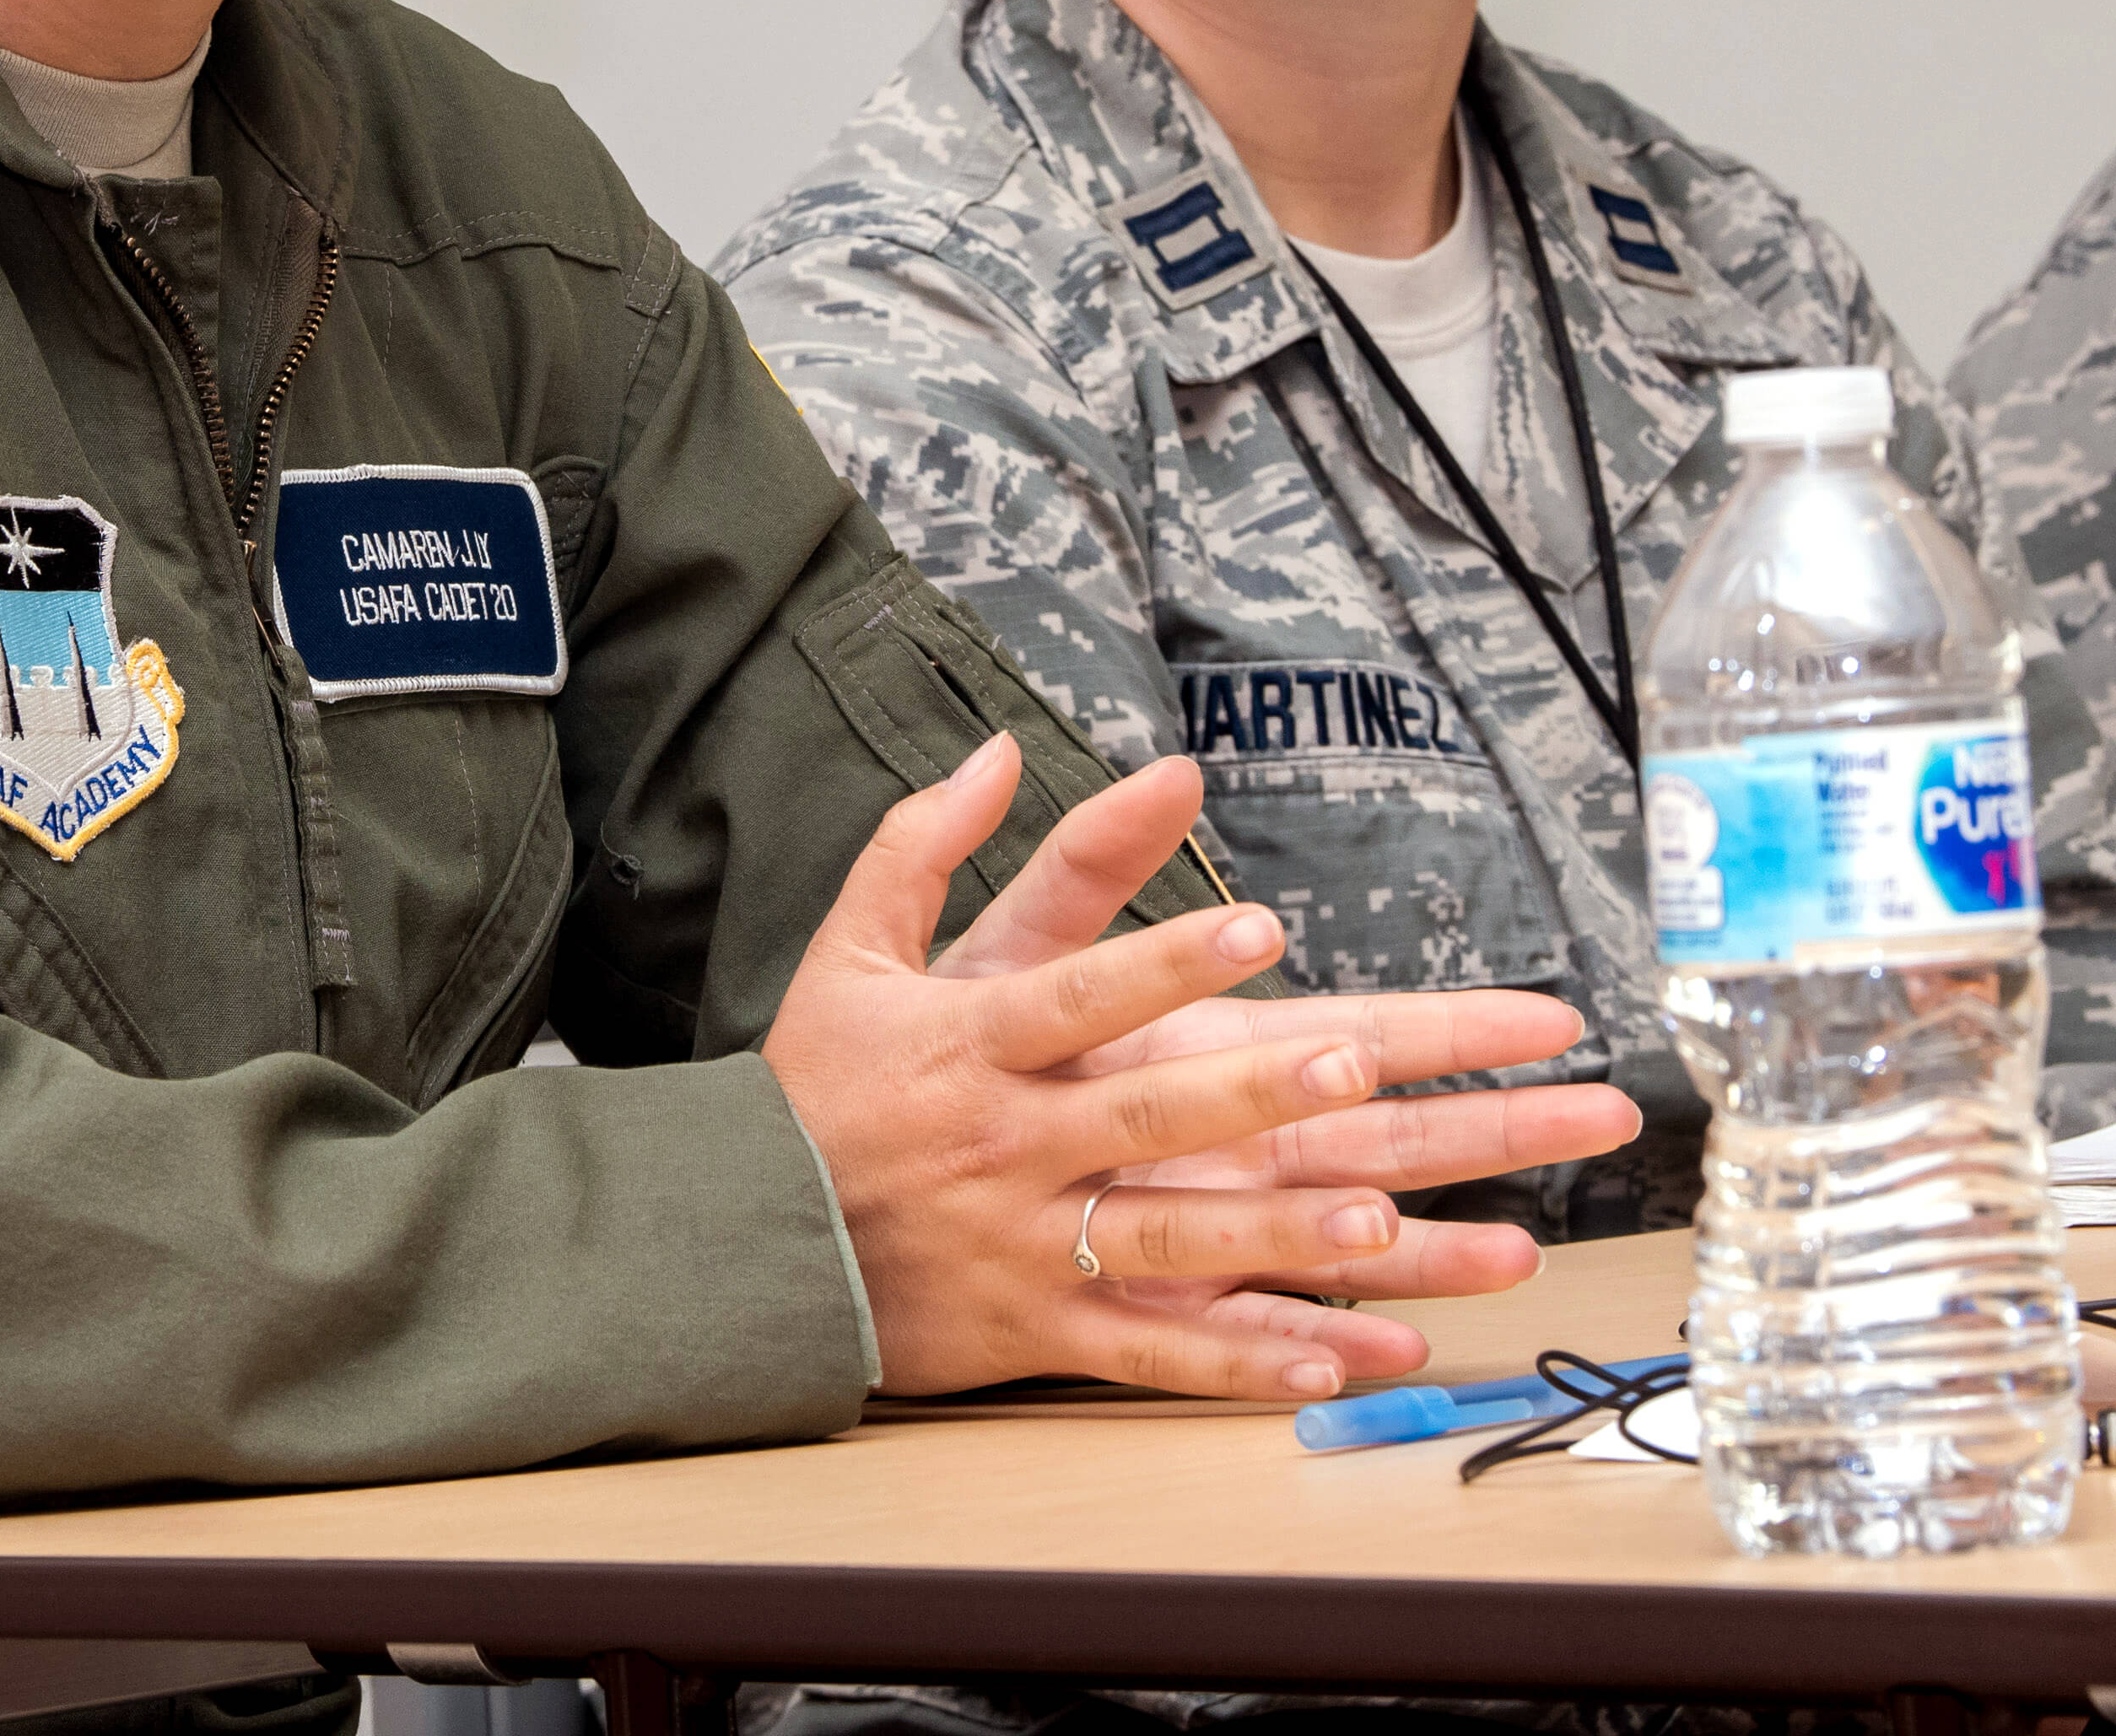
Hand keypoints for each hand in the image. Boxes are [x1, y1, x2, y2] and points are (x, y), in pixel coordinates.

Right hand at [763, 736, 1640, 1399]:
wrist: (739, 1242)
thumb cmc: (812, 1089)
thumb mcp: (850, 951)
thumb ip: (921, 844)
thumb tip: (995, 749)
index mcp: (971, 1045)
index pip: (1081, 995)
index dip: (1171, 961)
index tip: (1259, 923)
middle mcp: (1009, 1145)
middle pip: (1147, 1116)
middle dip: (1254, 1092)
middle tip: (1355, 1063)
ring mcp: (1024, 1247)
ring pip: (1167, 1242)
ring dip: (1275, 1236)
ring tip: (1375, 1220)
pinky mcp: (1033, 1334)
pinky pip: (1150, 1355)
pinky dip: (1239, 1365)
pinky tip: (1330, 1362)